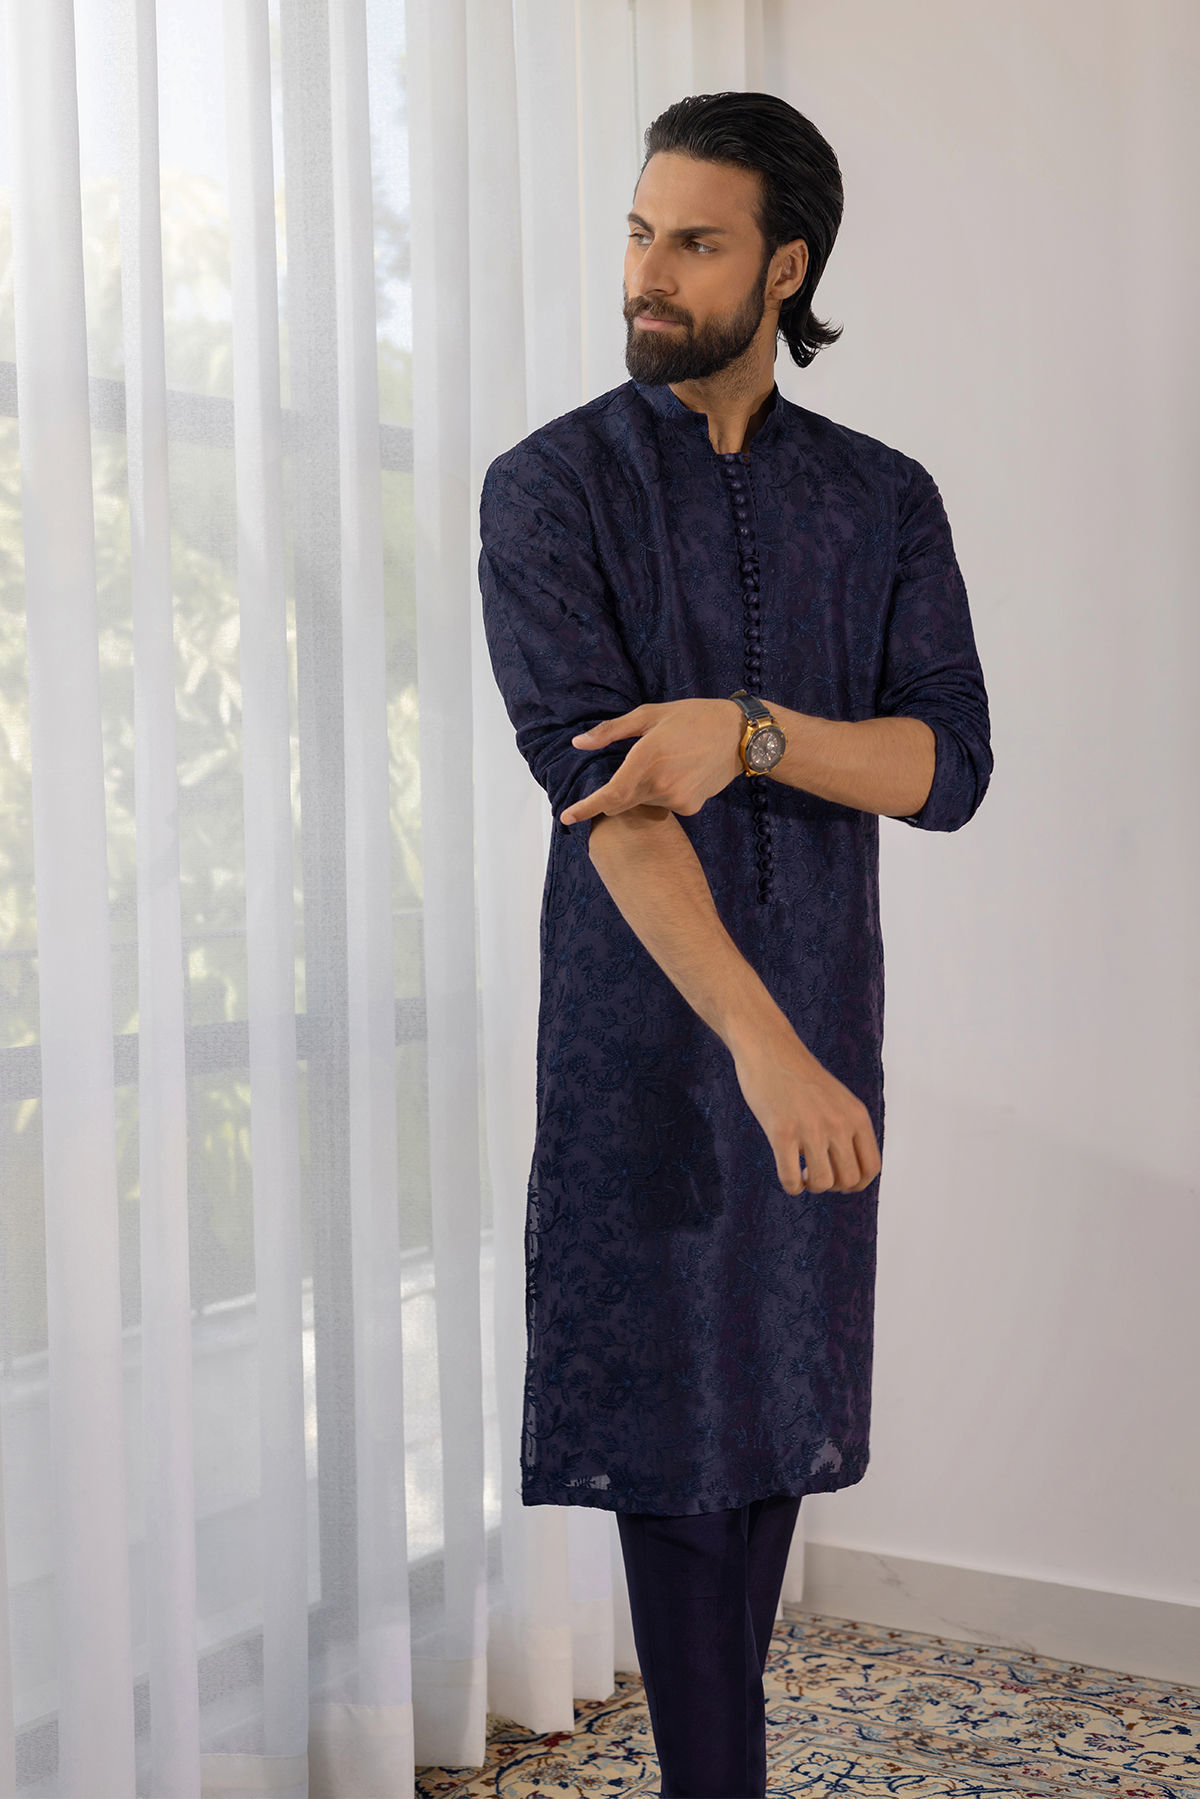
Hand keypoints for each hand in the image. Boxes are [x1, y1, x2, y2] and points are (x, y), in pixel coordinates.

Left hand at [559, 698, 744, 825]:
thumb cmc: (692, 717)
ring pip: (642, 803)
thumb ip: (610, 732)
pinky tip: (680, 772)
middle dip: (614, 794)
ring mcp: (675, 799)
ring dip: (642, 790)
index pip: (608, 795)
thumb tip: (578, 744)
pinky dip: (663, 792)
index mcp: (645, 758)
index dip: (585, 808)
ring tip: (665, 761)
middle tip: (631, 768)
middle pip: (621, 803)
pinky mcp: (689, 807)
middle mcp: (658, 784)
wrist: (739, 735)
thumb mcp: (649, 715)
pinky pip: (664, 804)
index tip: (566, 817)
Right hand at [732, 1027, 881, 1194]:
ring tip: (802, 1173)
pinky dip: (791, 1187)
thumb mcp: (838, 1099)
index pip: (871, 1168)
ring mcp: (811, 1128)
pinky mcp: (782, 1132)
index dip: (857, 1183)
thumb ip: (847, 1128)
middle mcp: (839, 1123)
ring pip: (823, 1183)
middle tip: (816, 1173)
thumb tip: (848, 1172)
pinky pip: (791, 1179)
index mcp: (856, 1115)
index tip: (839, 1178)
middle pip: (849, 1180)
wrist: (769, 1048)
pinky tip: (788, 1176)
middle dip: (833, 1185)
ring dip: (812, 1186)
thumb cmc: (800, 1077)